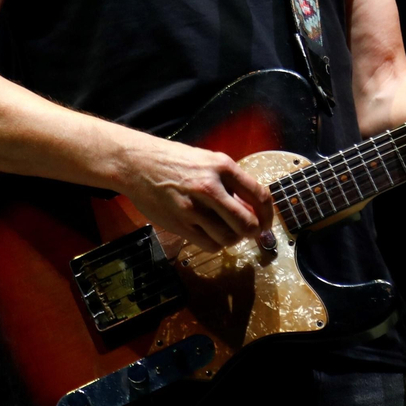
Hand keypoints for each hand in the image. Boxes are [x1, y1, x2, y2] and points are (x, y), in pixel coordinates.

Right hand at [117, 136, 273, 253]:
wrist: (137, 164)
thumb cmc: (174, 160)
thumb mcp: (208, 160)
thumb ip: (230, 182)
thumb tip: (252, 209)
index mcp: (222, 166)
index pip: (259, 196)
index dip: (268, 215)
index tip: (267, 223)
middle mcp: (210, 187)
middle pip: (247, 223)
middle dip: (253, 232)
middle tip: (249, 232)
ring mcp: (193, 208)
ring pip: (228, 237)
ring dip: (233, 239)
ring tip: (226, 231)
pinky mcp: (180, 224)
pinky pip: (209, 245)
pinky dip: (216, 244)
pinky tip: (211, 234)